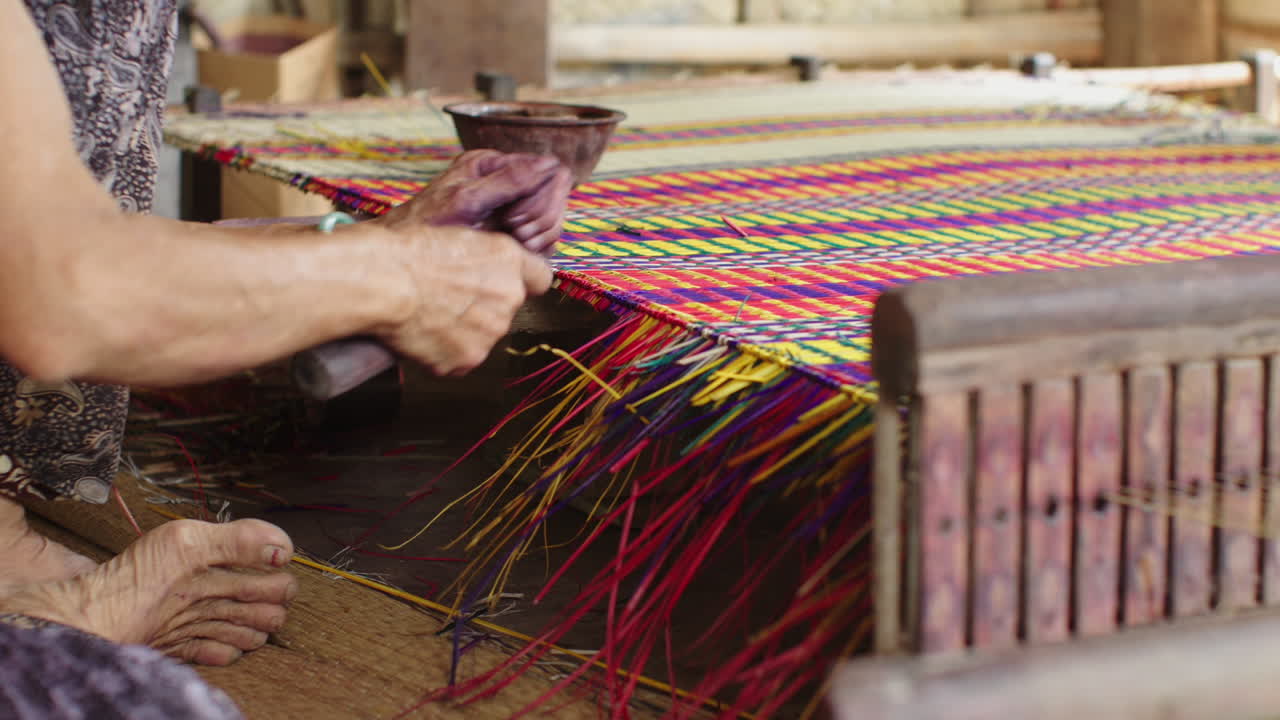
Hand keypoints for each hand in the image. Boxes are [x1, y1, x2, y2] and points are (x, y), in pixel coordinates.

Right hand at [377, 225, 552, 375]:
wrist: (381, 281)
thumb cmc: (406, 251)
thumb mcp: (456, 233)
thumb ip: (485, 256)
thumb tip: (488, 269)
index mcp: (508, 260)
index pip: (540, 278)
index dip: (520, 280)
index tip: (502, 283)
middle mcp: (509, 297)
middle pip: (506, 309)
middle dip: (483, 307)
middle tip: (445, 297)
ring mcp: (489, 333)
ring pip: (482, 335)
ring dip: (462, 330)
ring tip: (427, 313)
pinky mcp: (466, 360)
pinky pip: (459, 359)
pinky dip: (442, 351)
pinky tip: (421, 332)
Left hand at [378, 149, 572, 254]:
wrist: (403, 258)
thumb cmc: (426, 226)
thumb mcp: (467, 200)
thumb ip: (508, 180)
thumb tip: (549, 164)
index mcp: (493, 164)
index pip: (551, 171)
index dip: (544, 198)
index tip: (515, 222)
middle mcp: (505, 180)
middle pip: (556, 194)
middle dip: (541, 218)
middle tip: (515, 237)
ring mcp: (510, 206)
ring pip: (552, 218)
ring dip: (540, 235)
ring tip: (512, 244)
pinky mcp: (513, 231)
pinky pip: (544, 237)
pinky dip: (537, 247)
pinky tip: (516, 252)